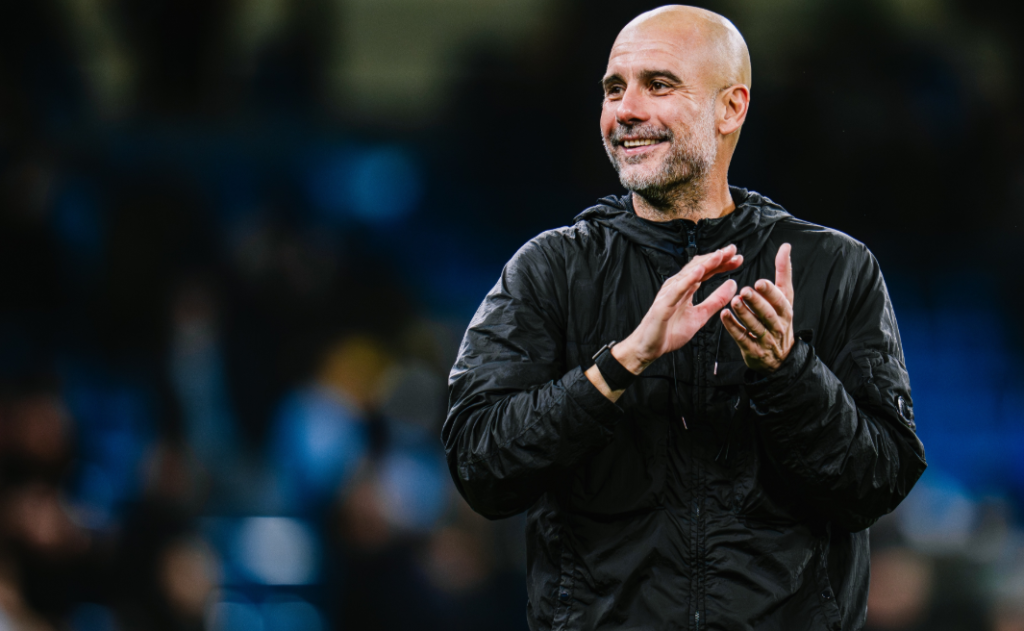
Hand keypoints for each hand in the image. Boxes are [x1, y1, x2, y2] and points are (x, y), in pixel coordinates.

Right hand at [614, 245, 741, 372]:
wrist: (650, 347)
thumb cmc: (670, 331)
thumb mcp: (700, 316)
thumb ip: (716, 300)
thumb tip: (733, 283)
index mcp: (686, 288)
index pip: (706, 271)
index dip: (722, 263)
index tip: (739, 258)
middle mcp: (677, 286)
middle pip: (699, 267)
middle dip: (716, 257)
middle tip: (734, 249)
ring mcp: (669, 293)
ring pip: (689, 274)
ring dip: (705, 263)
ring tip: (720, 255)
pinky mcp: (664, 304)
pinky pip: (677, 290)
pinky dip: (688, 279)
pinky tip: (700, 271)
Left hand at [720, 243, 793, 372]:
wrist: (779, 357)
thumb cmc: (779, 319)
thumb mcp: (785, 296)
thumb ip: (783, 272)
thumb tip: (785, 246)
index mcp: (785, 311)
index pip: (780, 301)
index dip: (770, 292)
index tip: (760, 282)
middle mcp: (777, 326)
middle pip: (767, 314)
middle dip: (756, 302)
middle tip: (744, 291)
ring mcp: (765, 340)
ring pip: (754, 326)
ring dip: (743, 314)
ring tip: (733, 301)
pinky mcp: (753, 350)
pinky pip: (742, 338)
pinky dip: (733, 327)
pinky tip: (724, 315)